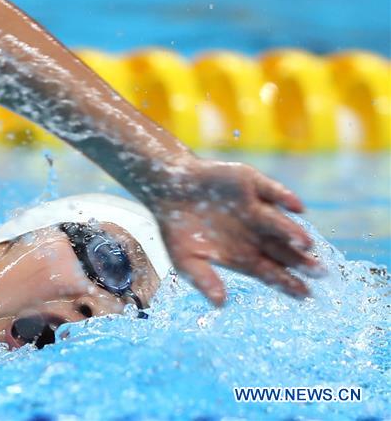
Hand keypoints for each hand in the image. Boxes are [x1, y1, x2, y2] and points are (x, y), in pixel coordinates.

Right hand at [144, 159, 323, 305]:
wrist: (167, 188)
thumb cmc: (176, 228)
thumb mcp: (184, 259)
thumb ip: (203, 279)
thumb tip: (220, 304)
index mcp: (243, 255)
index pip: (272, 272)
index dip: (288, 283)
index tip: (305, 295)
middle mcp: (256, 234)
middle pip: (284, 251)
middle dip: (302, 262)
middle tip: (320, 273)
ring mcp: (256, 209)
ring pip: (280, 224)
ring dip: (293, 232)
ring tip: (306, 244)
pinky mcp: (252, 184)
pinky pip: (273, 191)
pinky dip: (284, 198)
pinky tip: (297, 208)